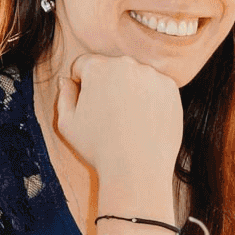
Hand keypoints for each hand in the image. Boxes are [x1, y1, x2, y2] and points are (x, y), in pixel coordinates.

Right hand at [55, 53, 183, 198]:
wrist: (137, 169)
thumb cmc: (98, 148)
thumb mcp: (67, 124)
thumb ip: (64, 96)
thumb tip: (66, 80)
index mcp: (97, 68)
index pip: (83, 65)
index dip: (81, 85)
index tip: (87, 106)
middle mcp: (126, 64)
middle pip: (110, 68)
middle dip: (105, 85)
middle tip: (107, 116)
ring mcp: (152, 76)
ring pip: (134, 77)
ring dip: (128, 91)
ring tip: (127, 122)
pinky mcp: (171, 89)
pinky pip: (154, 88)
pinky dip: (149, 100)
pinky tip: (144, 123)